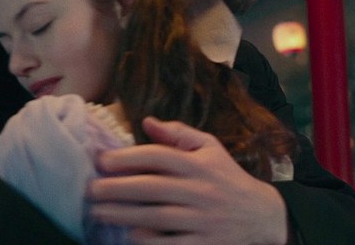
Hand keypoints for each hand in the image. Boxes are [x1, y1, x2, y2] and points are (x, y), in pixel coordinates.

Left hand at [87, 117, 287, 244]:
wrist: (263, 216)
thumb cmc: (228, 177)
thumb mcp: (210, 148)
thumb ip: (178, 134)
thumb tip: (147, 121)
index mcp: (198, 164)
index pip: (159, 156)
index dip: (128, 157)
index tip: (102, 161)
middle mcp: (200, 191)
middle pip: (152, 188)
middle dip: (117, 189)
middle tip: (91, 190)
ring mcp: (203, 220)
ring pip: (157, 217)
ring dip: (124, 215)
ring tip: (99, 212)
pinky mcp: (205, 244)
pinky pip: (172, 244)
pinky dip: (150, 241)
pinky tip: (129, 235)